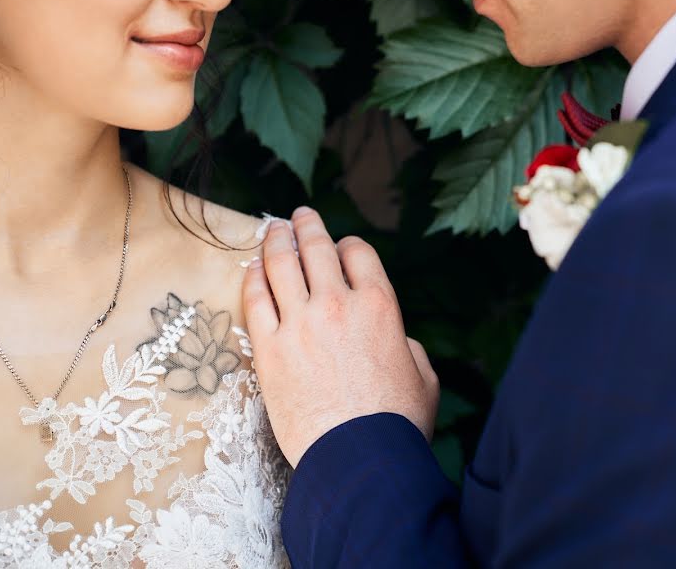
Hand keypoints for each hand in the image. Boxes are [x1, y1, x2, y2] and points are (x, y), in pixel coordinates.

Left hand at [242, 207, 439, 467]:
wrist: (359, 460)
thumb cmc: (397, 424)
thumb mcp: (424, 376)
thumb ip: (407, 345)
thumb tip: (395, 338)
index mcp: (379, 304)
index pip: (358, 252)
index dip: (347, 245)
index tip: (340, 247)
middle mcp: (337, 303)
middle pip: (316, 247)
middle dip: (307, 225)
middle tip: (298, 215)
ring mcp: (299, 324)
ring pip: (281, 265)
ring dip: (275, 241)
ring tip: (272, 229)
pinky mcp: (269, 349)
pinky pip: (255, 300)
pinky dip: (252, 278)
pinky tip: (251, 268)